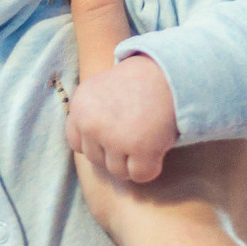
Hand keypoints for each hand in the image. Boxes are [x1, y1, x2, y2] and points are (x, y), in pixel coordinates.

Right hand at [67, 0, 246, 245]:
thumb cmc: (144, 180)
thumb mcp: (107, 95)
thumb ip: (100, 25)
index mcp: (229, 102)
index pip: (210, 88)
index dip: (184, 101)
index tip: (164, 120)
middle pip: (227, 133)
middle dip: (200, 145)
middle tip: (165, 168)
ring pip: (243, 180)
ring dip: (217, 187)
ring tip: (180, 205)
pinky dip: (231, 224)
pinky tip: (204, 235)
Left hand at [67, 52, 177, 181]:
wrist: (170, 71)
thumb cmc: (138, 82)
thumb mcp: (100, 90)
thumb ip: (89, 116)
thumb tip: (87, 147)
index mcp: (80, 107)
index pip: (77, 144)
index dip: (96, 143)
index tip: (113, 135)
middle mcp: (92, 124)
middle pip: (97, 160)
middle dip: (115, 153)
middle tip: (135, 134)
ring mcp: (115, 139)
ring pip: (117, 171)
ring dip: (133, 161)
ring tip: (147, 138)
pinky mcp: (140, 148)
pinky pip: (140, 175)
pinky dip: (150, 167)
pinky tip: (157, 149)